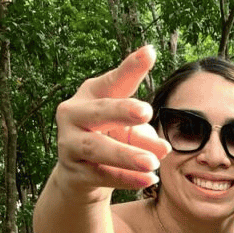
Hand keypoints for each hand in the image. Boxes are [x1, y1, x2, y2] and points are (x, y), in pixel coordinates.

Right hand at [55, 46, 170, 192]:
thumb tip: (164, 148)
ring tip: (152, 162)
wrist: (81, 175)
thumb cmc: (110, 138)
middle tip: (147, 111)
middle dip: (122, 111)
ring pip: (97, 148)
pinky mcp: (74, 172)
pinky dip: (126, 178)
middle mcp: (74, 115)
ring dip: (126, 155)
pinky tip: (149, 179)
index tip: (149, 53)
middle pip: (99, 112)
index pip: (114, 81)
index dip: (130, 68)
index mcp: (91, 95)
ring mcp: (69, 144)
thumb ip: (145, 134)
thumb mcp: (129, 130)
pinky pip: (101, 175)